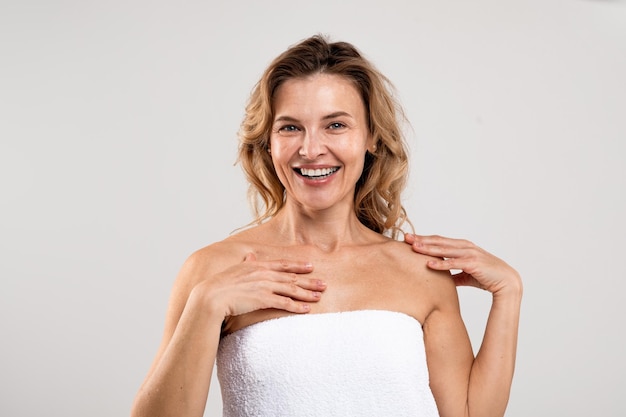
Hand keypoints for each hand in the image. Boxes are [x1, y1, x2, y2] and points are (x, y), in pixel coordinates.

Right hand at [198, 253, 325, 318]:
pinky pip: (284, 302)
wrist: (210, 296)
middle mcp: (263, 273)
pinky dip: (297, 306)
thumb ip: (246, 264)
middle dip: (309, 280)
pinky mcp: (263, 299)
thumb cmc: (219, 286)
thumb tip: (250, 256)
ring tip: (320, 296)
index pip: (282, 264)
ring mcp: (264, 286)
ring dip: (307, 293)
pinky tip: (307, 309)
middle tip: (324, 283)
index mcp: (257, 265)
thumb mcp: (234, 270)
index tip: (310, 266)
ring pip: (291, 289)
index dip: (298, 265)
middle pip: (291, 277)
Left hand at [404, 233, 521, 295]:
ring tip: (413, 248)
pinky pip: (454, 263)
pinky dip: (441, 263)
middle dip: (422, 239)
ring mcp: (470, 254)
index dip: (424, 239)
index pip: (439, 240)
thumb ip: (454, 274)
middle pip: (439, 241)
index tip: (410, 239)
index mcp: (463, 246)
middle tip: (405, 238)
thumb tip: (443, 279)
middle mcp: (465, 247)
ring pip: (444, 250)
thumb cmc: (487, 277)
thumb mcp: (467, 274)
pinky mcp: (473, 264)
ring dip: (428, 248)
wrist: (507, 282)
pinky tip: (428, 263)